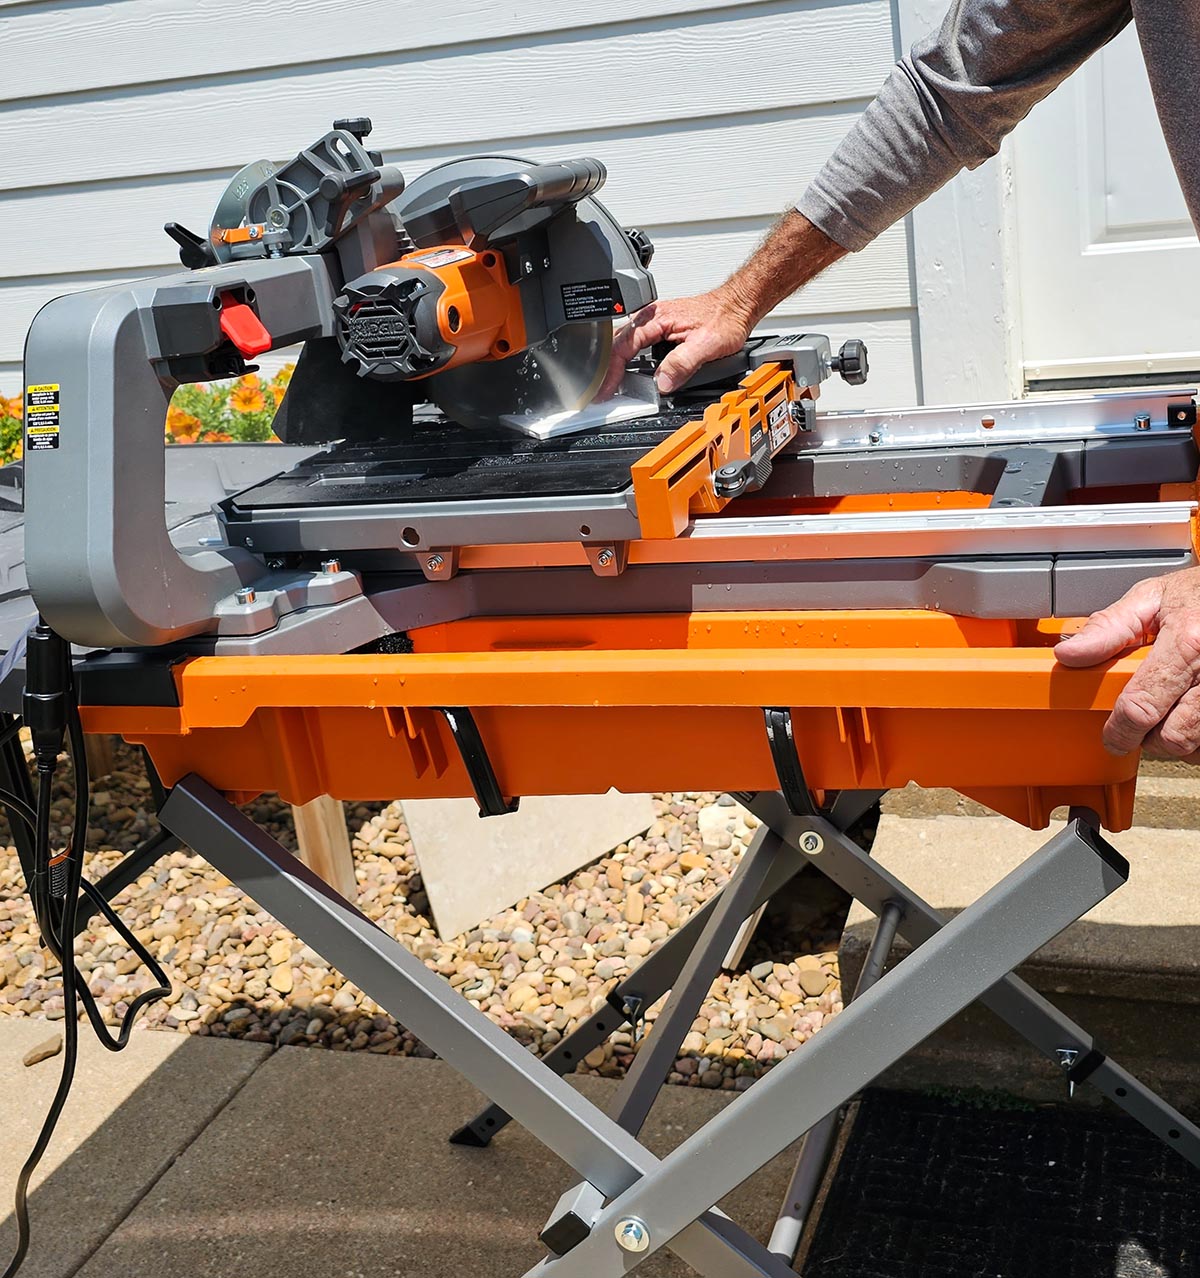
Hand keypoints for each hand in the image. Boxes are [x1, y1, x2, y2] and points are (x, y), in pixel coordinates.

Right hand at [597, 289, 753, 399]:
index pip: (622, 347)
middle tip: (602, 392)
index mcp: (655, 319)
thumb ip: (682, 364)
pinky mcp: (659, 329)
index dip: (611, 372)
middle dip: (606, 370)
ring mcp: (653, 323)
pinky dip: (627, 361)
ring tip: (610, 386)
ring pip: (623, 345)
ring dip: (615, 365)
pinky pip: (635, 345)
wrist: (737, 305)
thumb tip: (662, 382)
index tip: (605, 390)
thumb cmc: (724, 317)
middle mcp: (650, 318)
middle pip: (616, 345)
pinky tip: (627, 373)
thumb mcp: (706, 345)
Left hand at [1054, 567, 1199, 758]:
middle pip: (1173, 734)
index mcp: (1186, 642)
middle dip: (1147, 736)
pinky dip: (1196, 734)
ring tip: (1164, 711)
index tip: (1111, 737)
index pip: (1142, 707)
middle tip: (1137, 723)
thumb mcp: (1149, 598)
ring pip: (1194, 741)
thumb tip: (1069, 653)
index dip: (1120, 730)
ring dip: (1174, 736)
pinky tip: (1185, 712)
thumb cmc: (1197, 595)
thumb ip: (1108, 628)